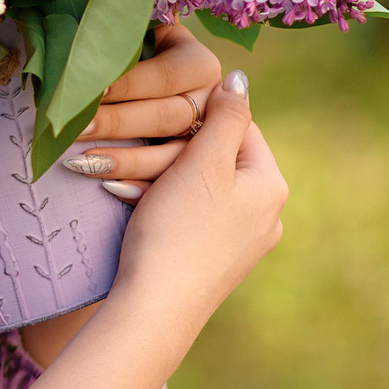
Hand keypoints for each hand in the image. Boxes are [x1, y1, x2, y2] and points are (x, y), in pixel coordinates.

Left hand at [55, 19, 222, 197]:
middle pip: (170, 116)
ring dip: (126, 160)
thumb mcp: (127, 33)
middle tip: (76, 127)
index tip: (90, 89)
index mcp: (198, 62)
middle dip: (118, 122)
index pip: (165, 76)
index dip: (127, 82)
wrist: (126, 74)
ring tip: (81, 162)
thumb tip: (94, 26)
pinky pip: (170, 181)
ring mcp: (203, 135)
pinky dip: (138, 185)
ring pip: (174, 153)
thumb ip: (119, 30)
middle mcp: (209, 99)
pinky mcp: (190, 166)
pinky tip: (107, 185)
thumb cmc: (118, 48)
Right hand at [108, 68, 286, 329]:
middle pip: (217, 158)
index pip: (239, 126)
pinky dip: (161, 207)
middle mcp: (266, 214)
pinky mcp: (215, 262)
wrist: (156, 308)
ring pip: (199, 188)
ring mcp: (242, 242)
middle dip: (169, 151)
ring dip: (157, 178)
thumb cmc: (178, 231)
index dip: (195, 116)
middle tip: (128, 151)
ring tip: (117, 179)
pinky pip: (191, 218)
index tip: (155, 116)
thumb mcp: (201, 164)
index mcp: (271, 185)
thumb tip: (239, 79)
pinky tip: (132, 209)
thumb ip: (224, 117)